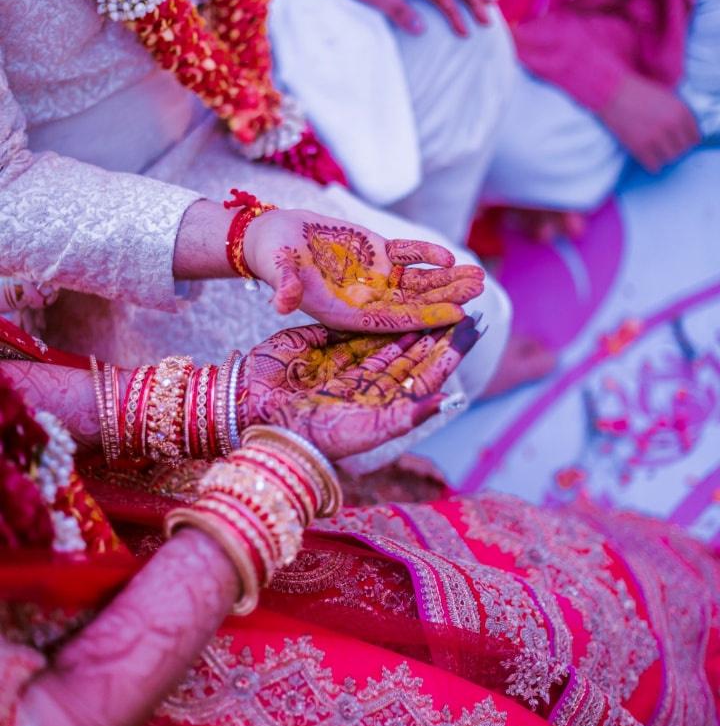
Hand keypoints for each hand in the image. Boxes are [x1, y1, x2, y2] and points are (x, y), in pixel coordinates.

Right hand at [243, 209, 484, 331]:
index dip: (424, 316)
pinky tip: (448, 257)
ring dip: (447, 279)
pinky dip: (427, 256)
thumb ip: (284, 286)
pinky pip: (408, 256)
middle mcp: (366, 300)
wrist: (273, 237)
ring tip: (478, 276)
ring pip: (418, 282)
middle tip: (478, 290)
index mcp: (346, 313)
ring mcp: (376, 278)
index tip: (455, 314)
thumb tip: (283, 302)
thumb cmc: (272, 258)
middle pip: (414, 302)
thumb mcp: (276, 271)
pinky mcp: (378, 255)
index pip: (392, 319)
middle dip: (446, 296)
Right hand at [248, 317, 479, 458]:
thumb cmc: (308, 432)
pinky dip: (377, 311)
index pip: (425, 374)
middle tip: (463, 300)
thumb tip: (446, 402)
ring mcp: (345, 363)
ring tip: (437, 293)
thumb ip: (402, 417)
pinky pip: (357, 326)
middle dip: (438, 329)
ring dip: (413, 317)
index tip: (471, 327)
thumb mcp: (361, 430)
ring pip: (388, 336)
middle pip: (413, 352)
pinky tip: (396, 294)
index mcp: (383, 405)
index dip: (449, 352)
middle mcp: (369, 383)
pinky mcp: (323, 343)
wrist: (254, 412)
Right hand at [600, 74, 699, 172]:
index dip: (685, 140)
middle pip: (683, 150)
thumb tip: (683, 133)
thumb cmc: (637, 93)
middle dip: (674, 148)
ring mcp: (656, 136)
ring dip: (663, 156)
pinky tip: (645, 156)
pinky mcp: (640, 146)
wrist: (611, 93)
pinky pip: (654, 166)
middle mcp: (672, 124)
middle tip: (663, 146)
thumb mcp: (666, 97)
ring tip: (654, 150)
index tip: (677, 141)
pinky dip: (651, 164)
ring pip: (670, 159)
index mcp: (681, 110)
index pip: (694, 137)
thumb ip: (678, 113)